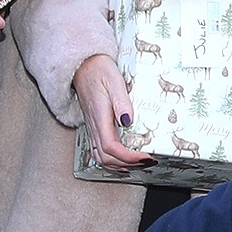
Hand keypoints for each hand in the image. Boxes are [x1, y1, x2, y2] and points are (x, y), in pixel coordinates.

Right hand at [73, 53, 149, 168]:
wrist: (83, 66)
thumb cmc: (99, 70)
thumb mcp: (114, 80)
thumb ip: (121, 101)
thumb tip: (128, 121)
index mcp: (99, 117)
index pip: (111, 148)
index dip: (129, 157)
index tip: (146, 156)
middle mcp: (94, 127)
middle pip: (106, 158)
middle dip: (128, 164)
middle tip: (148, 161)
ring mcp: (92, 128)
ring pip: (100, 158)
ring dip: (119, 165)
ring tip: (138, 164)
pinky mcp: (93, 127)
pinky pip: (98, 152)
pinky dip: (111, 161)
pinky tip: (123, 160)